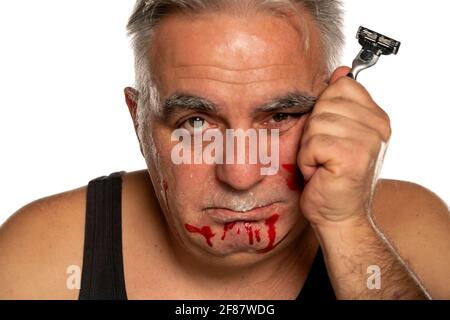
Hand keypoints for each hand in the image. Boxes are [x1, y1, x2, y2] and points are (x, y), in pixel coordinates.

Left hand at [298, 66, 390, 226]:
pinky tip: (320, 173)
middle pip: (325, 103)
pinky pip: (313, 142)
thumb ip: (339, 103)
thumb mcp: (336, 133)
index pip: (342, 86)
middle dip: (314, 130)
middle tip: (324, 154)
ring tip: (322, 164)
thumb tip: (341, 70)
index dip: (324, 109)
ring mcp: (368, 141)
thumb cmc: (332, 176)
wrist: (337, 214)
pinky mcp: (352, 156)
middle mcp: (378, 127)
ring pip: (316, 123)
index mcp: (376, 117)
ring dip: (309, 147)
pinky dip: (308, 160)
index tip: (331, 134)